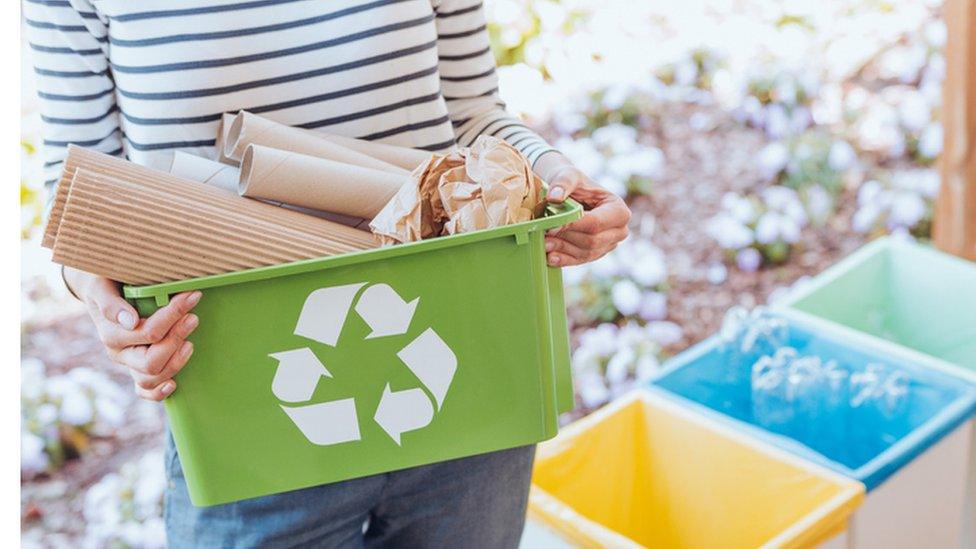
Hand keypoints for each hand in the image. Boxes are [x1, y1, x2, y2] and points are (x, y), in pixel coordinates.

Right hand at [65, 268, 201, 400]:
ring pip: (151, 379)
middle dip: (176, 339)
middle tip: (193, 317)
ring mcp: (128, 364)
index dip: (173, 315)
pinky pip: (145, 391)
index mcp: (111, 334)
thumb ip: (111, 303)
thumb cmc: (106, 284)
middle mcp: (119, 353)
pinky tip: (173, 385)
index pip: (148, 333)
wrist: (101, 289)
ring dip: (176, 362)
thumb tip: (129, 321)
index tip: (192, 296)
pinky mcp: (137, 370)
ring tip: (190, 342)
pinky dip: (158, 392)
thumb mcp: (102, 286)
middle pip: (152, 361)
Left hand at [535, 152, 630, 266]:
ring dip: (562, 249)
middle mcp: (619, 230)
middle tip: (543, 234)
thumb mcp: (568, 175)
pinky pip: (580, 260)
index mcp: (619, 210)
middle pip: (592, 241)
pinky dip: (564, 259)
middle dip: (566, 238)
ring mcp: (609, 244)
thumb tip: (554, 197)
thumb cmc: (573, 182)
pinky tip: (550, 257)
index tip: (551, 225)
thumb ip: (562, 183)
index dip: (573, 226)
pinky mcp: (596, 253)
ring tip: (543, 243)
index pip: (596, 223)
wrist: (569, 193)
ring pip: (585, 253)